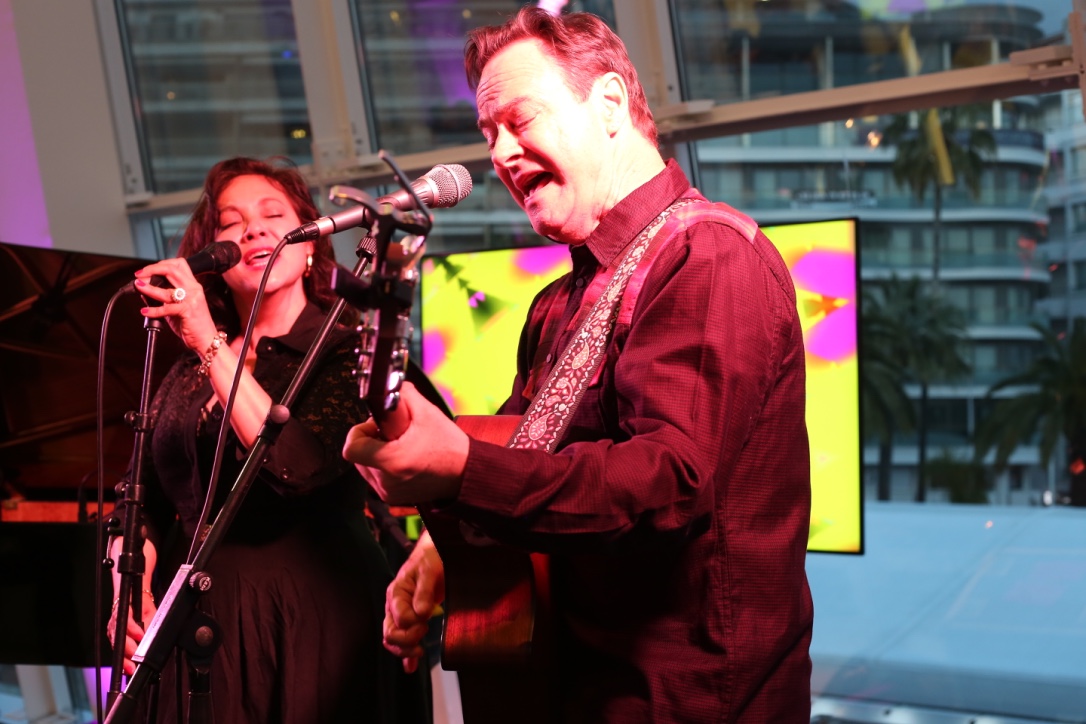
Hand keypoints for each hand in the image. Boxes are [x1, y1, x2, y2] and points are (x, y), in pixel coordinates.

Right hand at [106, 590, 156, 676]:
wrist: (130, 598)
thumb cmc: (141, 603)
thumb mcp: (150, 610)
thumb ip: (150, 621)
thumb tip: (152, 635)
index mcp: (124, 612)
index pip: (127, 622)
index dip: (133, 630)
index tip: (141, 637)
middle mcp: (115, 622)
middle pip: (119, 639)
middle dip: (127, 652)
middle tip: (134, 665)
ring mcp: (112, 630)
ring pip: (116, 646)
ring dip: (123, 659)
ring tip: (130, 669)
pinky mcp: (113, 637)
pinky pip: (116, 649)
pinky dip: (122, 658)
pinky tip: (126, 666)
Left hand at [133, 259, 220, 353]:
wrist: (206, 340)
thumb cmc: (192, 324)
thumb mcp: (179, 307)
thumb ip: (165, 298)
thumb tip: (144, 291)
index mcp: (193, 285)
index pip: (179, 264)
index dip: (162, 263)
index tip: (148, 270)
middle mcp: (194, 289)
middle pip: (172, 270)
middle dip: (152, 269)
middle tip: (139, 275)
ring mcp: (192, 300)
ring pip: (166, 289)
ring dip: (149, 288)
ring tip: (138, 287)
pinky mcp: (187, 312)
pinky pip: (166, 308)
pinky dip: (153, 310)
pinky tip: (145, 311)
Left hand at [342, 383, 468, 504]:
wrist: (466, 473)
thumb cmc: (450, 447)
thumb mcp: (428, 413)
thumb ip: (404, 394)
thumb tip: (390, 384)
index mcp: (392, 460)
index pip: (352, 448)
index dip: (359, 432)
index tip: (375, 425)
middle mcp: (387, 481)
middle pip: (358, 456)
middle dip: (371, 440)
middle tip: (393, 433)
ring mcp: (389, 492)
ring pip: (365, 466)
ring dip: (376, 453)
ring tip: (400, 446)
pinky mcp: (393, 498)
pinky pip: (376, 478)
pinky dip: (384, 466)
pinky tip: (403, 458)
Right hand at [384, 531, 444, 672]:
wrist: (434, 555)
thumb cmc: (431, 559)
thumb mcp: (430, 570)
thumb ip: (424, 591)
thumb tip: (421, 613)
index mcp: (396, 592)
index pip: (398, 618)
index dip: (412, 624)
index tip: (426, 619)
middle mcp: (394, 606)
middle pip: (389, 633)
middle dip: (408, 639)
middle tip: (425, 630)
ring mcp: (399, 615)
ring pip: (392, 640)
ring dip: (405, 649)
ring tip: (421, 650)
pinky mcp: (408, 621)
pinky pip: (401, 641)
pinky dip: (406, 656)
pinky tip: (411, 667)